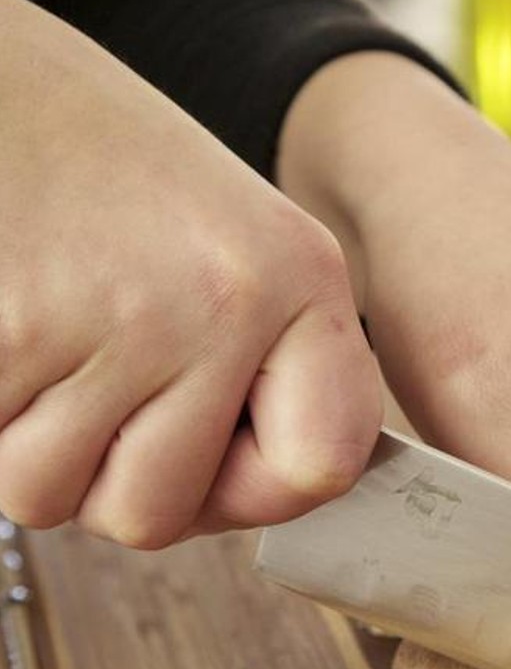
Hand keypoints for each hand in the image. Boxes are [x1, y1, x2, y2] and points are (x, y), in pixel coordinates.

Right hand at [0, 0, 381, 546]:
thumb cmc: (86, 154)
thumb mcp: (219, 237)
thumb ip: (257, 359)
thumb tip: (261, 490)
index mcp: (301, 276)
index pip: (322, 464)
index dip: (253, 486)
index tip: (211, 453)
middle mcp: (227, 302)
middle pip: (160, 513)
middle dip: (104, 476)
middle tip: (83, 380)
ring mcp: (119, 321)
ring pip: (54, 496)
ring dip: (24, 443)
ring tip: (34, 331)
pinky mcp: (12, 332)